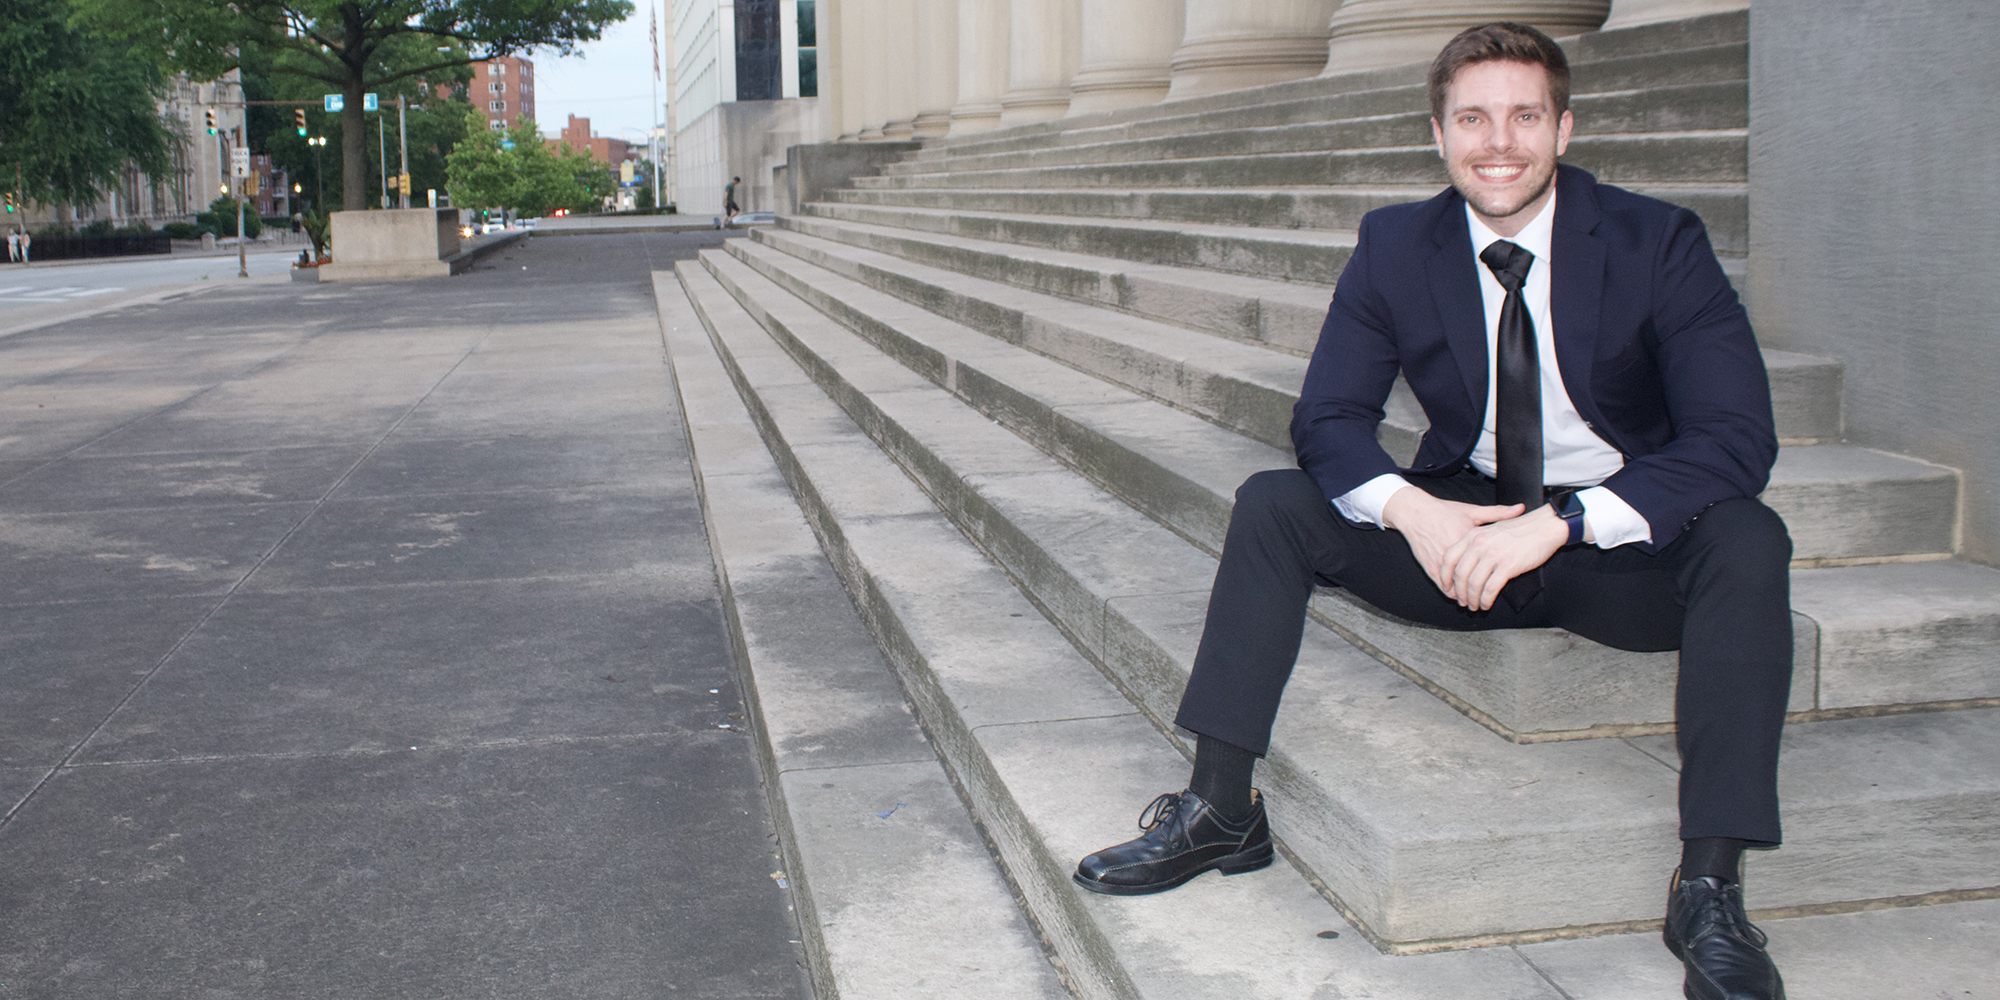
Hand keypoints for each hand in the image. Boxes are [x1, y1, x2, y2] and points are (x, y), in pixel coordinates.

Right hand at [1380, 487, 1528, 596]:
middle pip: (1473, 580)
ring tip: (1475, 599)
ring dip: (1466, 595)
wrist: (1416, 514)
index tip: (1505, 578)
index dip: (1497, 575)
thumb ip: (1498, 512)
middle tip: (1488, 598)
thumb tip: (1520, 509)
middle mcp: (1456, 554)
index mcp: (1469, 540)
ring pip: (1458, 588)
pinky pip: (1444, 586)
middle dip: (1481, 592)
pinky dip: (1452, 591)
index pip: (1488, 564)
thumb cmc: (1444, 512)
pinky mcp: (1431, 568)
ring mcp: (1442, 563)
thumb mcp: (1472, 511)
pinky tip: (1460, 593)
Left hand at [1438, 504, 1569, 610]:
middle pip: (1460, 574)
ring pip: (1474, 584)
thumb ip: (1477, 543)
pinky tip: (1487, 604)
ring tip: (1474, 605)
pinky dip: (1486, 600)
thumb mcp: (1491, 529)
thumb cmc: (1520, 529)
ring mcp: (1493, 555)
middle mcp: (1479, 544)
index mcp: (1473, 535)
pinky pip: (1491, 588)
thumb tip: (1467, 563)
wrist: (1544, 526)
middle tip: (1461, 601)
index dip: (1445, 576)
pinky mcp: (1508, 565)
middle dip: (1459, 592)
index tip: (1447, 587)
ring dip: (1472, 599)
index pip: (1449, 558)